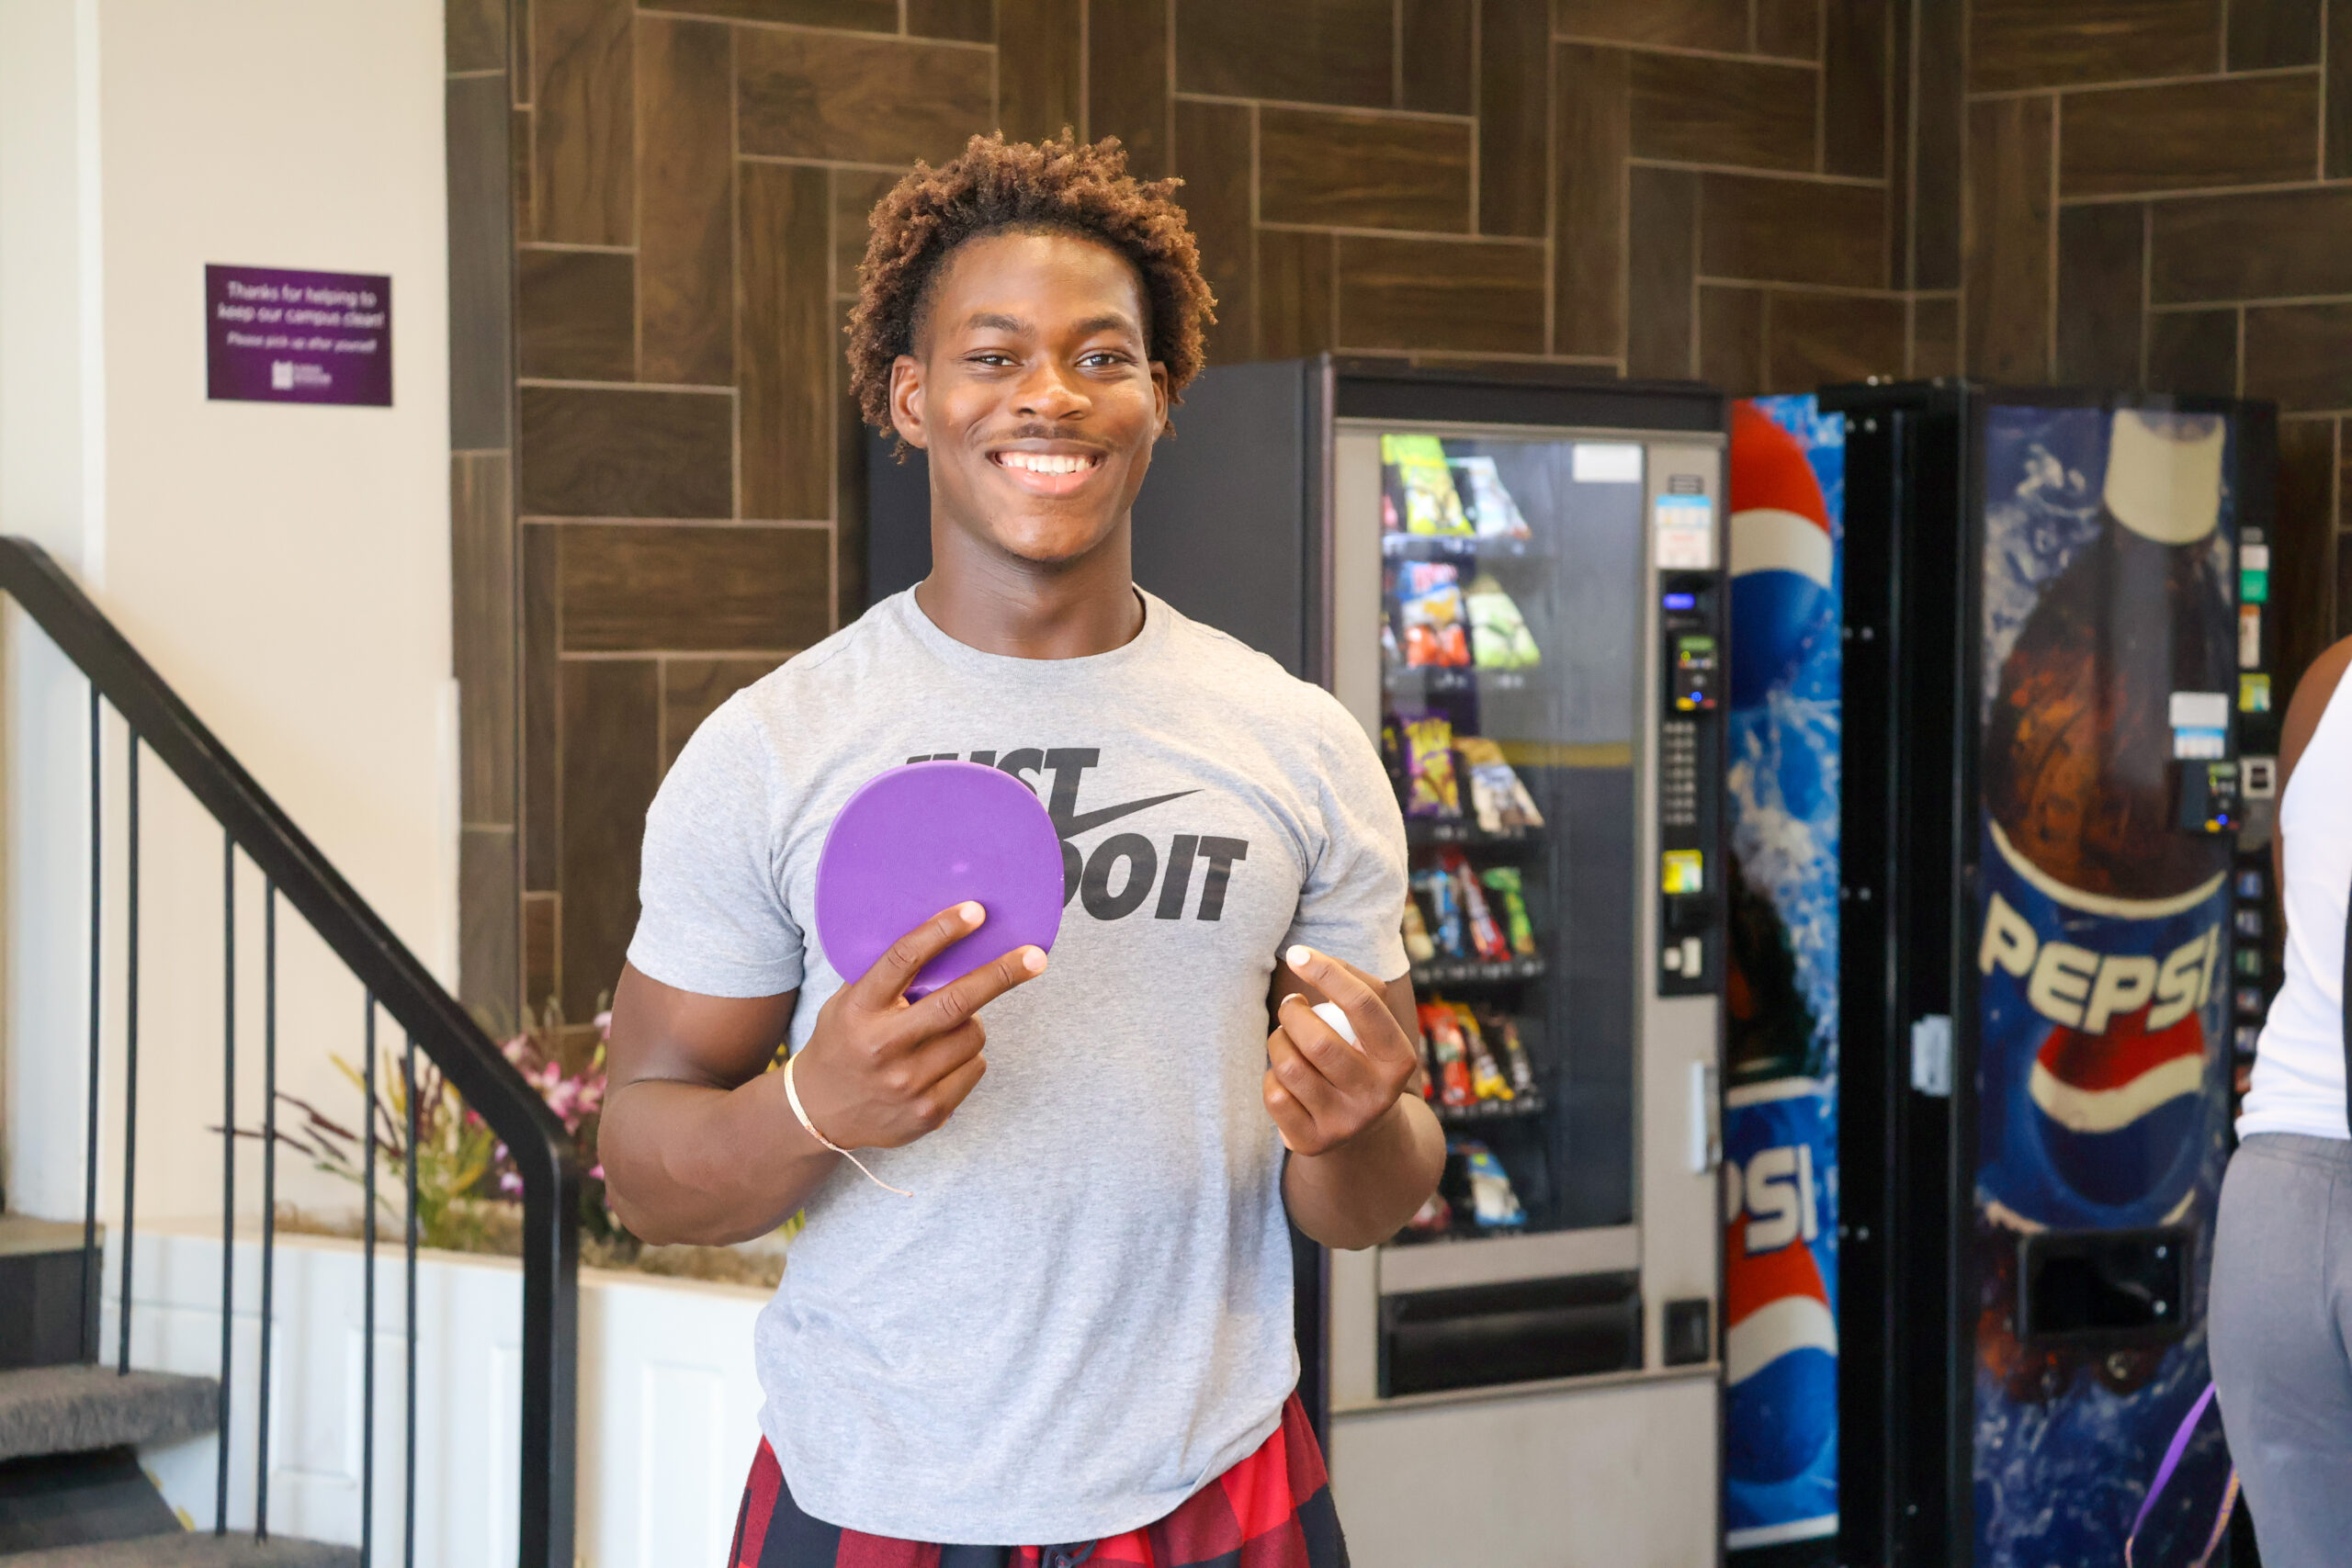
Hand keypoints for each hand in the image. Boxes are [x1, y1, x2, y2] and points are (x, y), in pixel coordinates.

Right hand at [789, 902, 1046, 1150]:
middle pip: (957, 1001)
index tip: (976, 912)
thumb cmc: (844, 1042)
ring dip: (970, 1024)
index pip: (903, 960)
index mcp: (860, 1010)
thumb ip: (886, 976)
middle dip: (1002, 974)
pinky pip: (975, 1067)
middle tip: (1035, 957)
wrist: (820, 1112)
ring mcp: (907, 1083)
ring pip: (973, 1035)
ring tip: (943, 1029)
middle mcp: (883, 1046)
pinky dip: (967, 1057)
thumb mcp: (848, 1002)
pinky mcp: (929, 1112)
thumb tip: (943, 934)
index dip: (942, 931)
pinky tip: (939, 1061)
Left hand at [1263, 945, 1418, 1156]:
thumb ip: (1353, 979)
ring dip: (1277, 1042)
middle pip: (1318, 1041)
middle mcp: (1377, 1095)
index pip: (1364, 1005)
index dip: (1327, 973)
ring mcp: (1345, 1123)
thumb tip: (1306, 956)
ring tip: (1285, 1038)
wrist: (1361, 1129)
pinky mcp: (1313, 1141)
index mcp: (1399, 1058)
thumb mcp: (1372, 1022)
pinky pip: (1274, 1095)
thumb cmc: (1360, 1054)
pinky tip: (1284, 1075)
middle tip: (1291, 1006)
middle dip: (1292, 1013)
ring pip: (1290, 1068)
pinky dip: (1271, 1076)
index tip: (1297, 953)